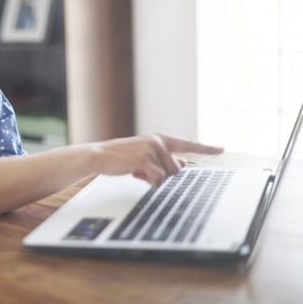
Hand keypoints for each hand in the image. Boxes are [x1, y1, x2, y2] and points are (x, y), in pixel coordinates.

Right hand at [93, 133, 222, 186]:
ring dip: (154, 179)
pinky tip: (135, 174)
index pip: (188, 144)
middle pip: (177, 169)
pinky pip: (157, 179)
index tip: (221, 149)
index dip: (206, 147)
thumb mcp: (145, 155)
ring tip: (136, 171)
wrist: (99, 155)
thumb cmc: (121, 157)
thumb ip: (164, 158)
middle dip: (164, 175)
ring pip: (167, 176)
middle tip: (143, 171)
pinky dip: (148, 182)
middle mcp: (158, 141)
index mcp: (160, 138)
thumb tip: (183, 166)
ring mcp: (151, 149)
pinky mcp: (143, 159)